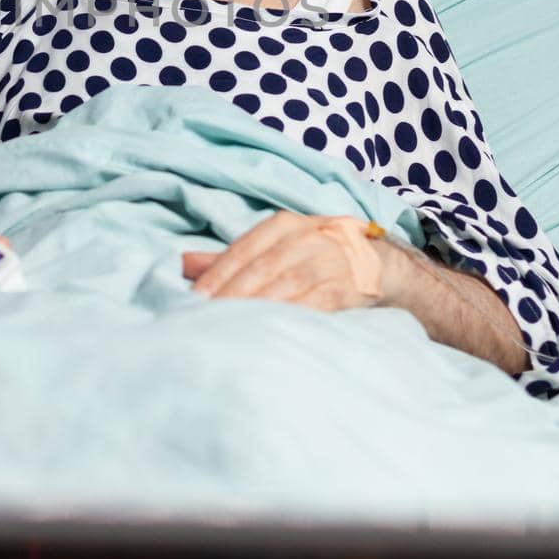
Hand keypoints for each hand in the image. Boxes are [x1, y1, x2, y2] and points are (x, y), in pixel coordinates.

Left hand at [181, 209, 380, 310]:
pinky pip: (313, 305)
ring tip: (230, 329)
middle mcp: (305, 239)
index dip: (216, 276)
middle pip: (259, 270)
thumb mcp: (275, 247)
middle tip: (204, 320)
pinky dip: (291, 317)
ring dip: (255, 309)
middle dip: (230, 296)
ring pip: (283, 287)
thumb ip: (230, 258)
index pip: (242, 251)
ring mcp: (327, 262)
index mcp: (282, 226)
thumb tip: (181, 264)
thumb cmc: (313, 256)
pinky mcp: (345, 288)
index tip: (193, 300)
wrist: (377, 263)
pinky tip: (271, 332)